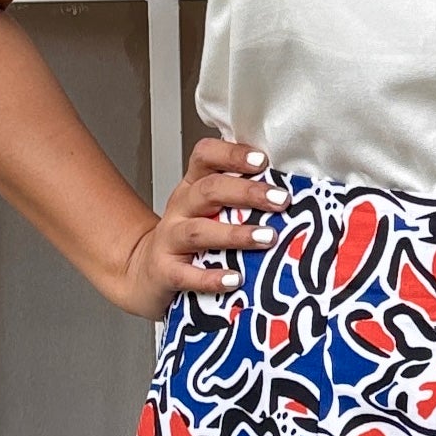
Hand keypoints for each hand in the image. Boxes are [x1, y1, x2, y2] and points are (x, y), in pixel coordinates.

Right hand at [110, 136, 287, 316]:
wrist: (145, 273)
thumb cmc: (189, 241)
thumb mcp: (209, 212)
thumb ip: (240, 202)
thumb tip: (291, 195)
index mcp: (193, 188)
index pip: (205, 157)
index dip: (232, 155)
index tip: (263, 161)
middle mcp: (180, 208)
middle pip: (208, 190)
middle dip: (247, 193)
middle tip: (280, 201)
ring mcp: (170, 240)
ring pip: (198, 231)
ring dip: (235, 234)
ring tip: (266, 238)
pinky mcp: (165, 272)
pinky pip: (186, 275)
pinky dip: (211, 278)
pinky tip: (234, 279)